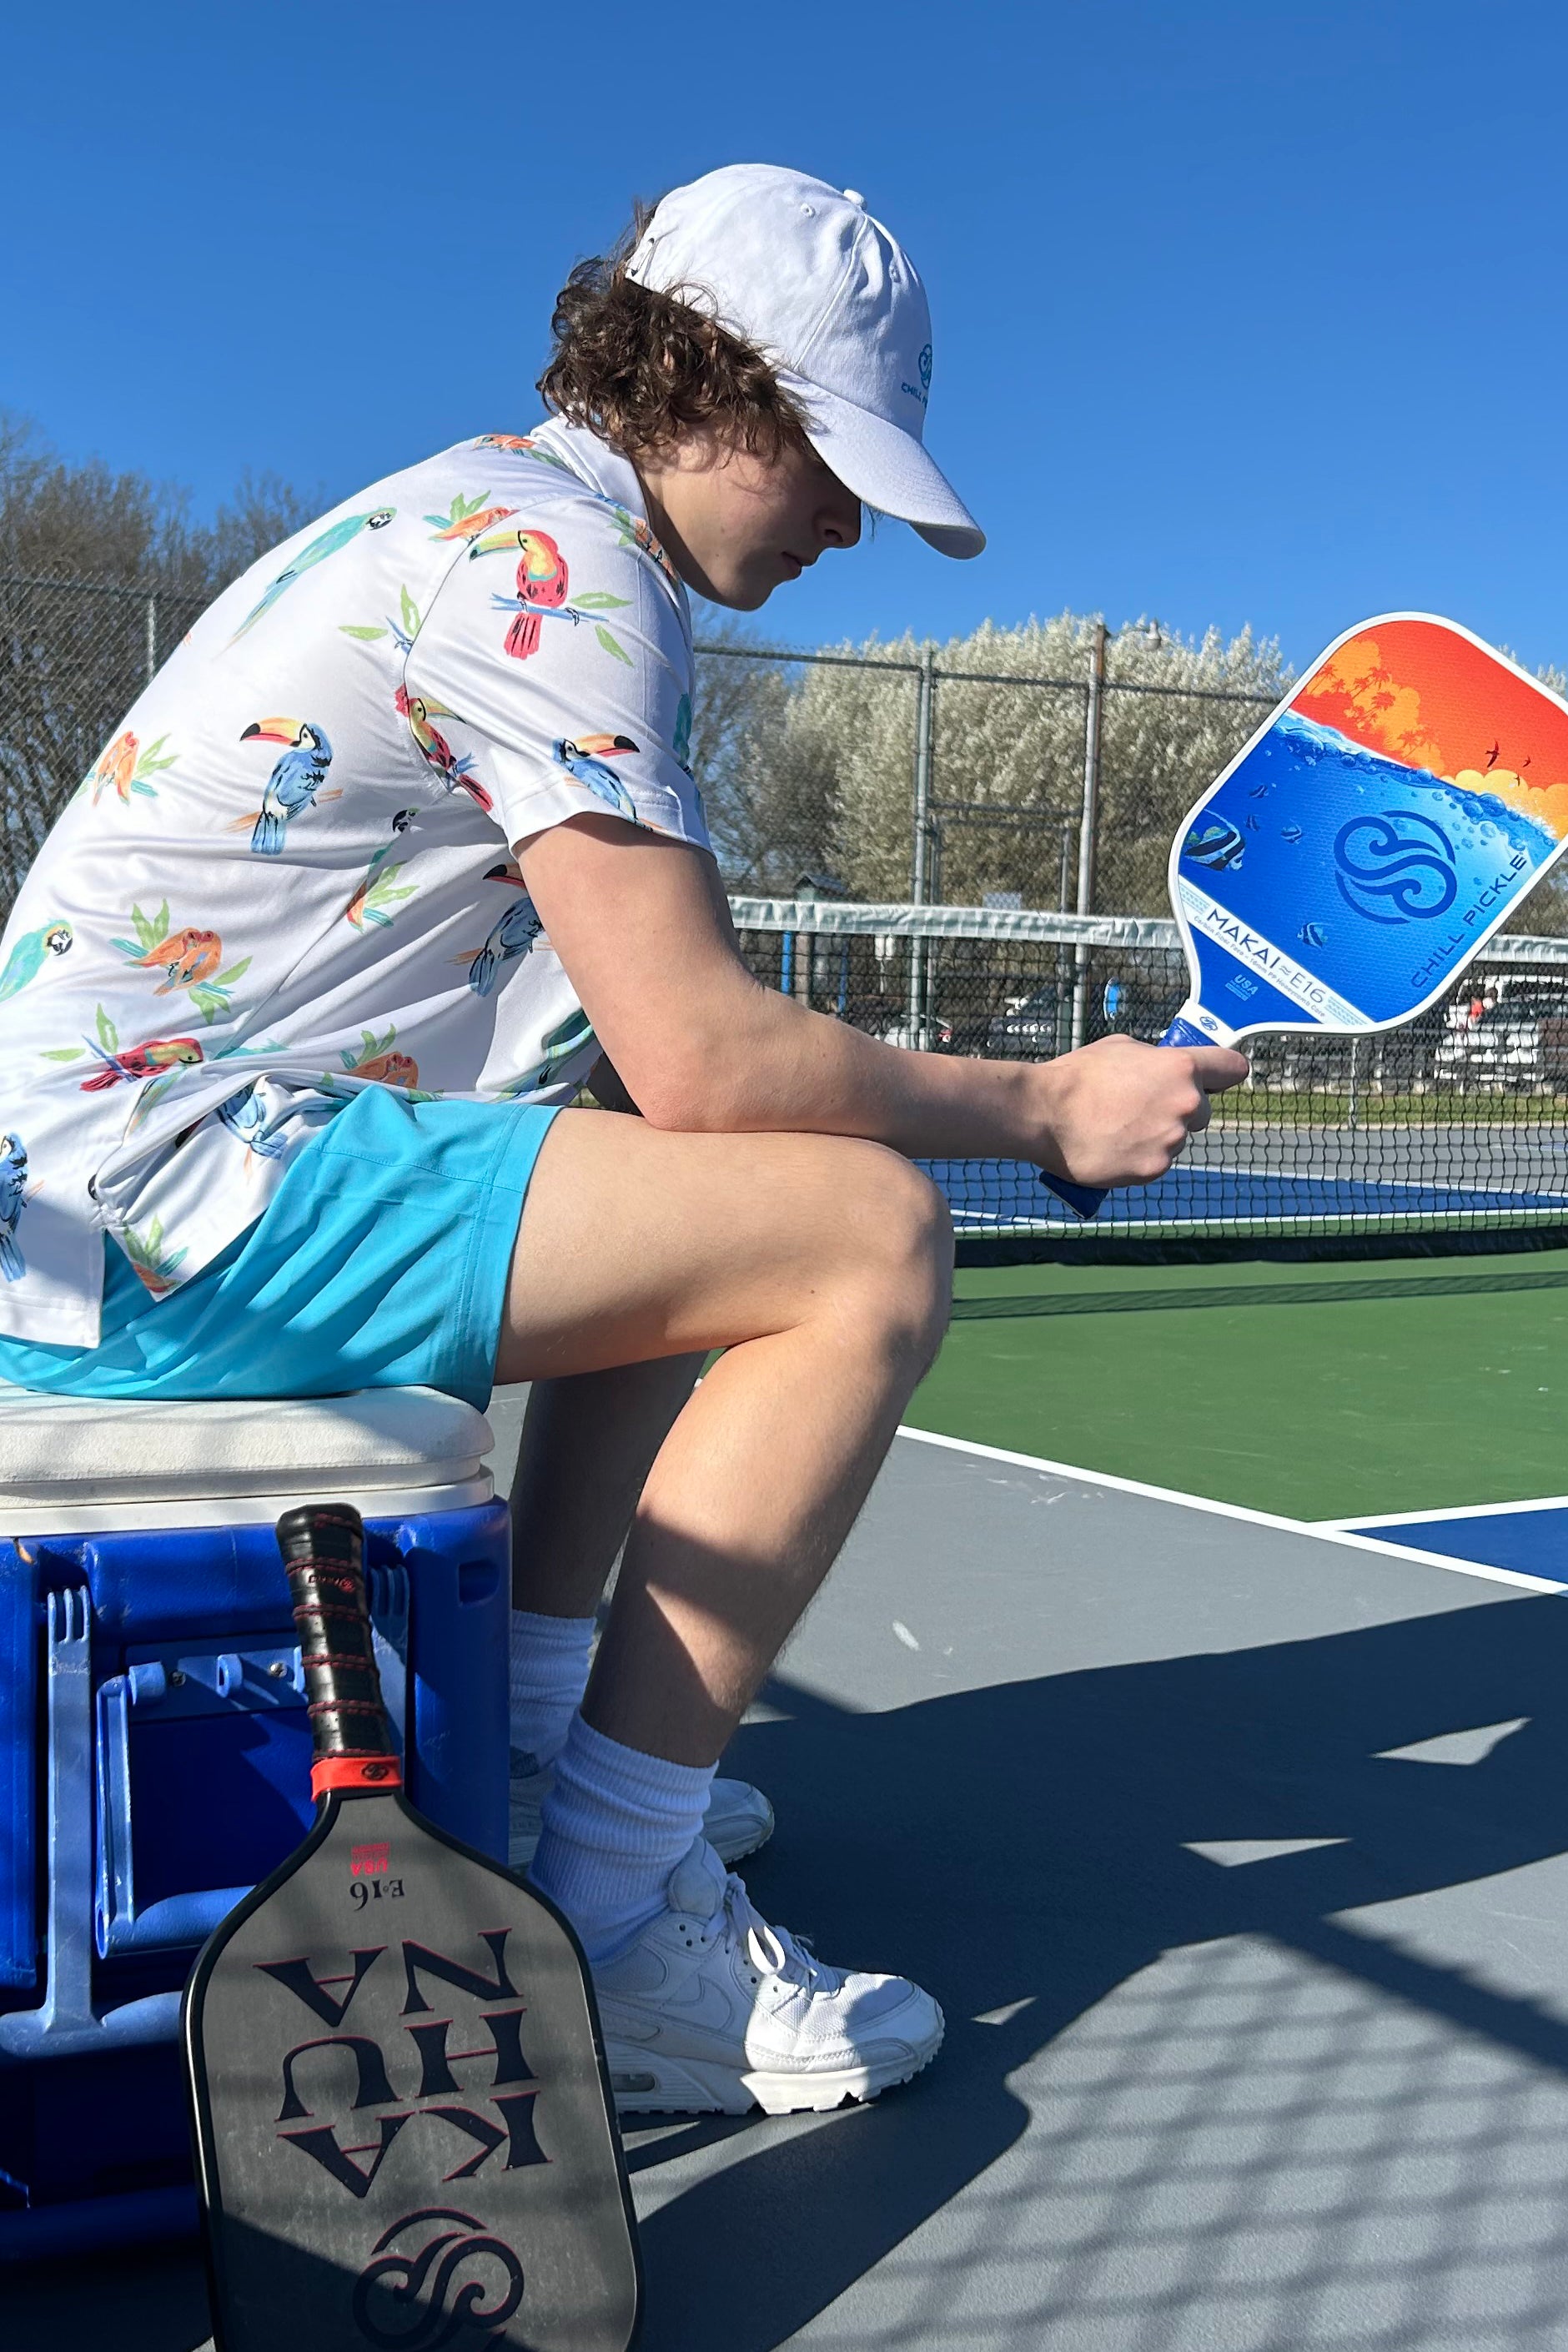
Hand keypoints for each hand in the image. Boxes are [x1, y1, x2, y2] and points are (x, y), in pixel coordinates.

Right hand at [1032, 1035, 1249, 1188]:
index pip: (1234, 1068)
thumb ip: (1155, 1061)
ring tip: (1118, 1129)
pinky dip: (1141, 1158)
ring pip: (1178, 1138)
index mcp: (1182, 1067)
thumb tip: (1166, 1071)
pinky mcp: (1155, 1168)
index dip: (1222, 1074)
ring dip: (1158, 1136)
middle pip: (1203, 1111)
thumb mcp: (1122, 1049)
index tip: (1213, 1080)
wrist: (1044, 1114)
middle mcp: (1186, 1103)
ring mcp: (1172, 1139)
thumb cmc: (1077, 1075)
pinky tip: (1114, 1148)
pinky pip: (1158, 1162)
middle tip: (1140, 1109)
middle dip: (1179, 1110)